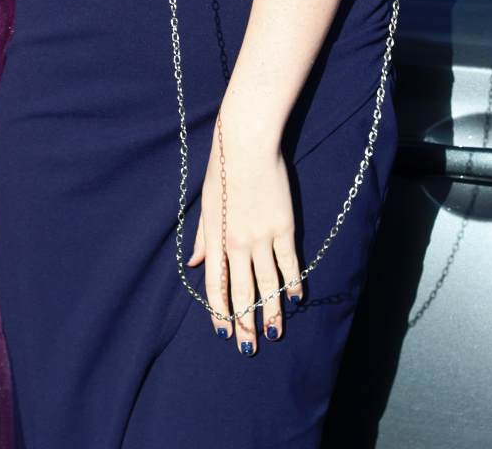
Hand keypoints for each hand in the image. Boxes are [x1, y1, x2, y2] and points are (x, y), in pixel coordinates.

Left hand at [188, 116, 303, 353]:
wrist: (246, 143)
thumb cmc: (222, 168)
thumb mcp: (206, 202)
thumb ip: (203, 236)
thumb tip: (196, 264)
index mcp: (215, 237)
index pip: (215, 285)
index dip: (219, 312)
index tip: (224, 333)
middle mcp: (237, 243)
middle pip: (241, 292)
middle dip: (245, 323)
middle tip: (249, 348)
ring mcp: (262, 237)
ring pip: (268, 285)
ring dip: (271, 312)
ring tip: (274, 334)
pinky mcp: (284, 227)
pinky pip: (289, 264)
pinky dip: (293, 284)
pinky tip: (295, 299)